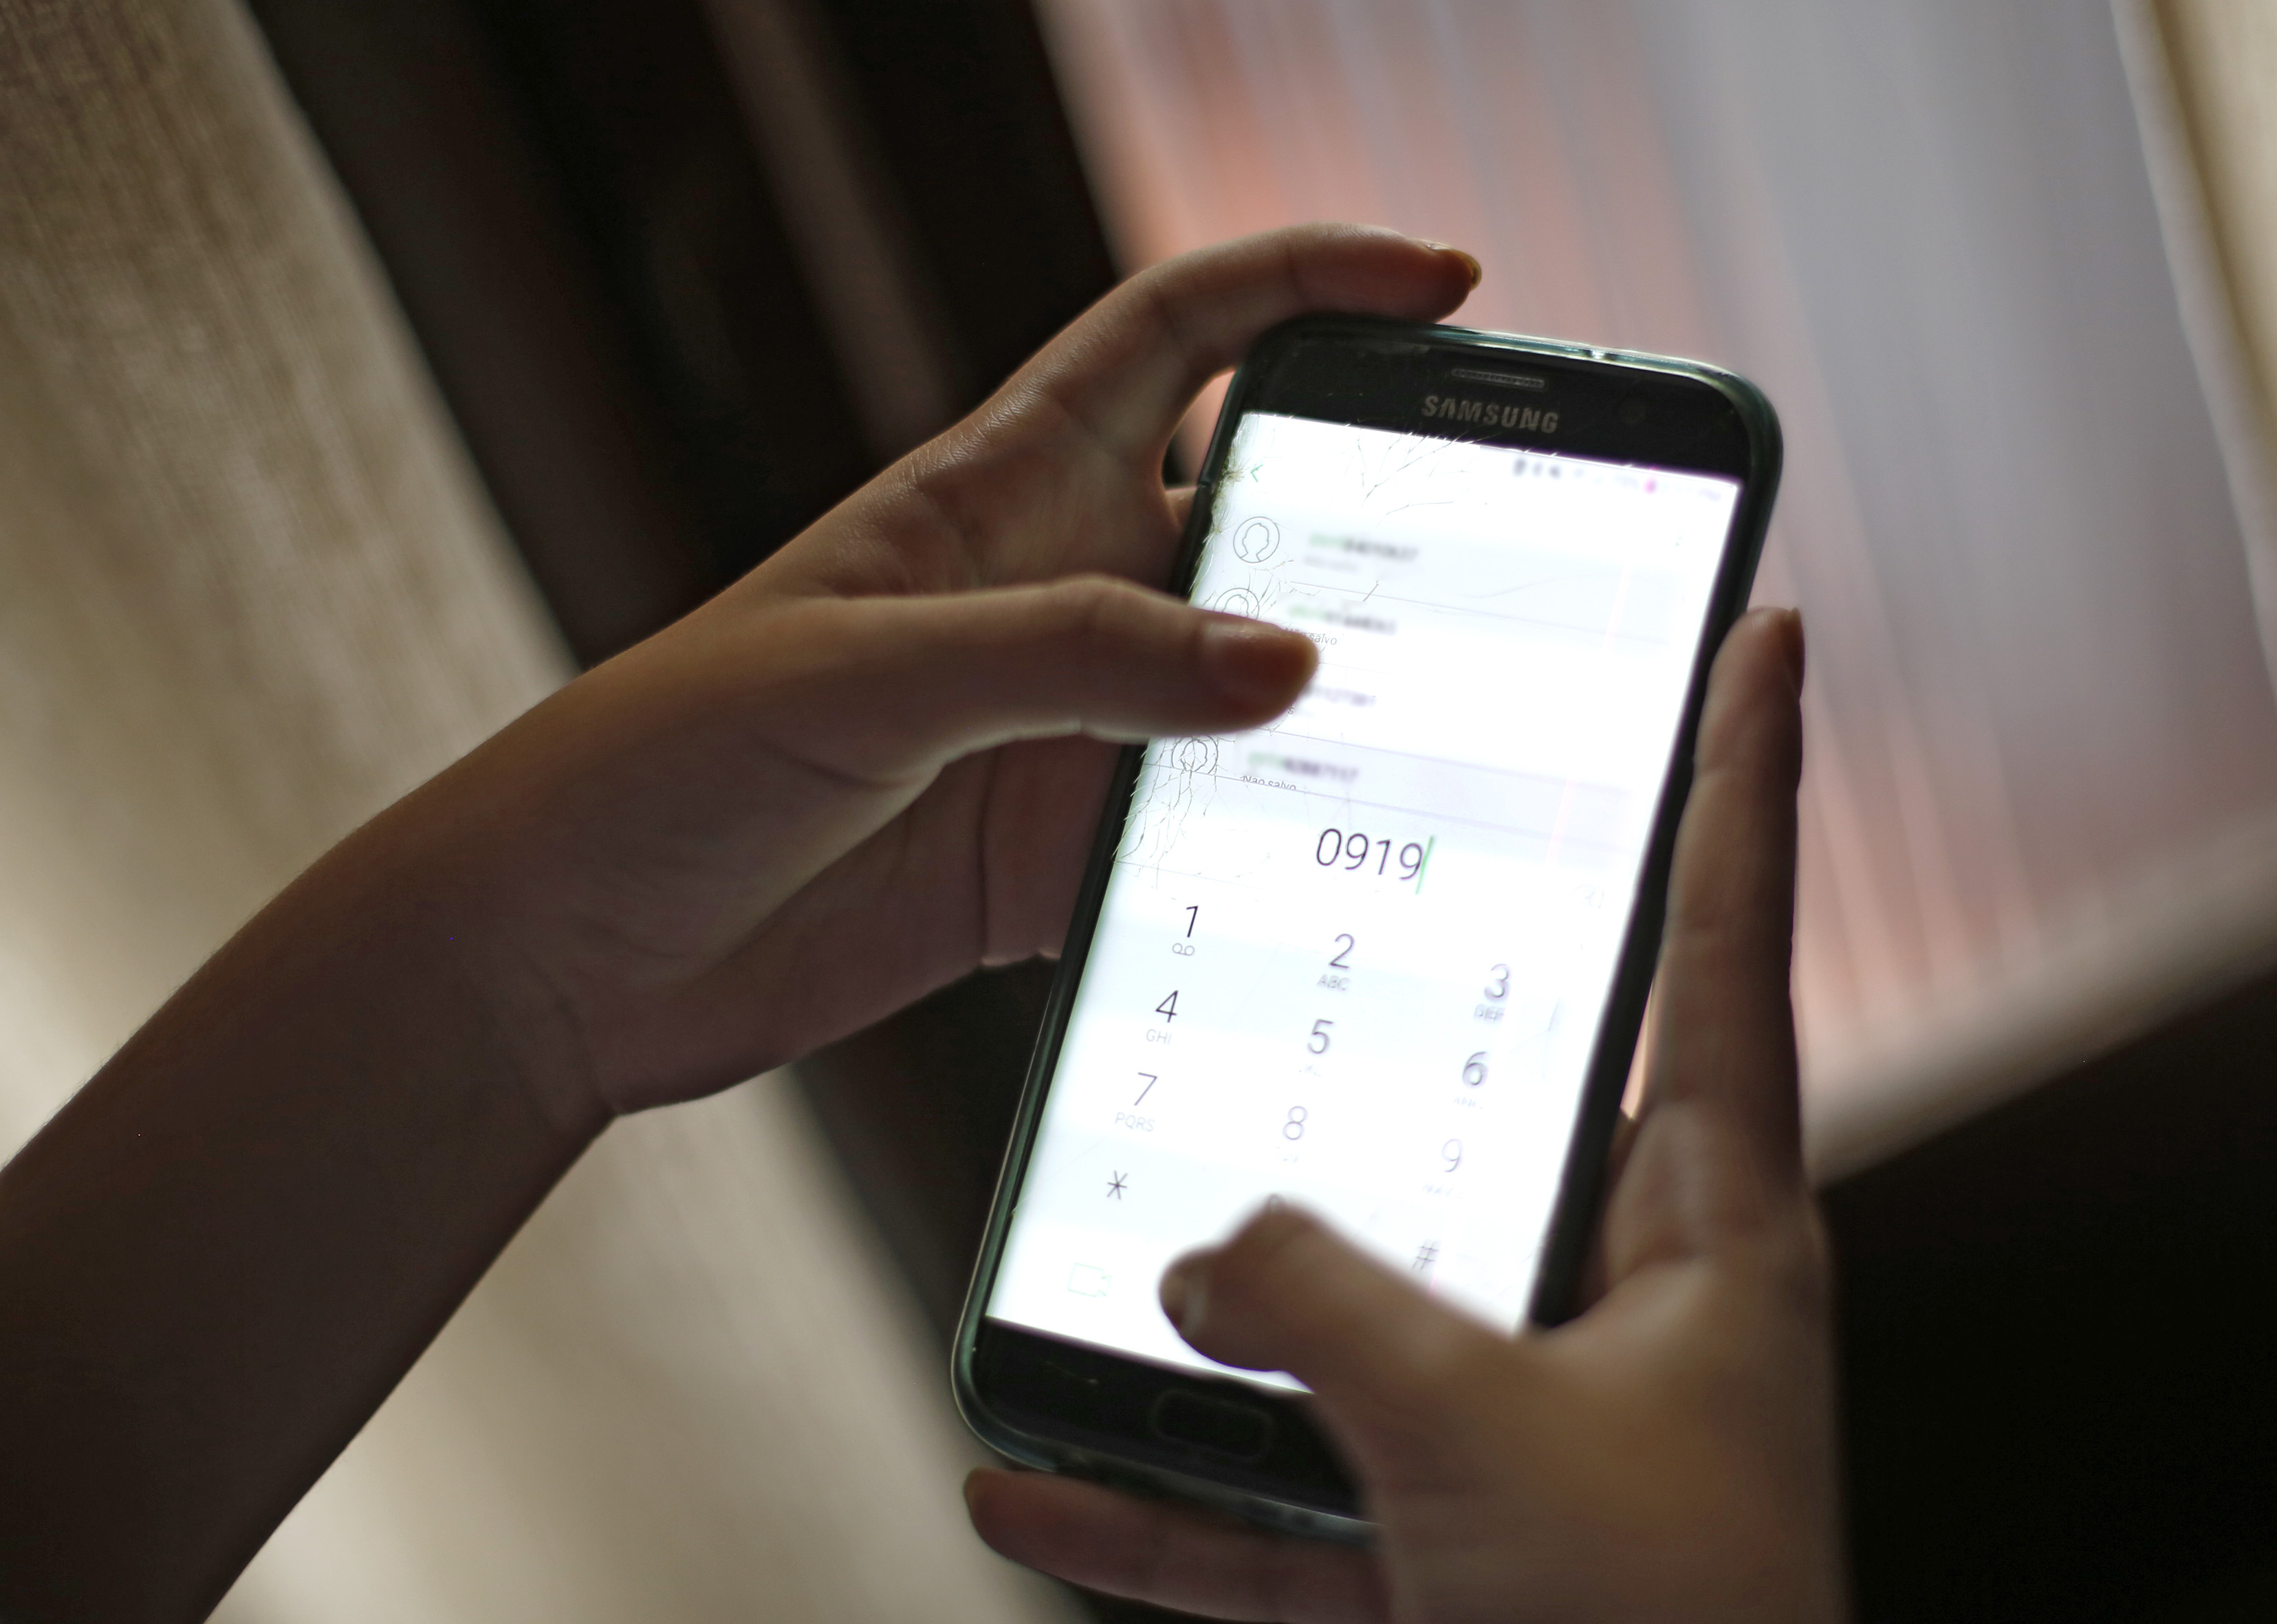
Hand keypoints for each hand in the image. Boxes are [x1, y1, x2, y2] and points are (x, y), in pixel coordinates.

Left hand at [382, 225, 1480, 1124]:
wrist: (568, 952)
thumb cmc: (664, 758)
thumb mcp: (865, 674)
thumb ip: (1071, 658)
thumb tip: (1284, 663)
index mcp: (1001, 489)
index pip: (1185, 336)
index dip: (1313, 287)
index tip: (1444, 289)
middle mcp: (1055, 599)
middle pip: (1258, 522)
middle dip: (1380, 527)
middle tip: (1509, 566)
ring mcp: (1064, 736)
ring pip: (1251, 701)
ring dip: (1341, 721)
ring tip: (1461, 750)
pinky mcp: (1055, 863)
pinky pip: (1202, 845)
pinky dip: (1272, 864)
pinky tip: (1335, 892)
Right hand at [965, 609, 1843, 1622]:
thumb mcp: (1481, 1432)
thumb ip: (1323, 1302)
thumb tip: (1198, 1252)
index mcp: (1713, 1230)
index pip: (1721, 936)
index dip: (1741, 771)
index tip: (1760, 632)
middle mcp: (1627, 1310)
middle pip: (1494, 1107)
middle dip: (1396, 1015)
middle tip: (1324, 892)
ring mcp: (1525, 1438)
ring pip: (1347, 1322)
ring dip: (1213, 1306)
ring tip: (1090, 1235)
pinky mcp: (1443, 1566)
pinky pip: (1277, 1509)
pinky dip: (1161, 1505)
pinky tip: (1030, 1477)